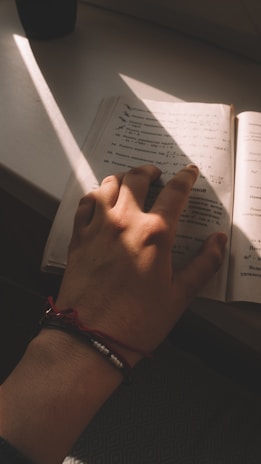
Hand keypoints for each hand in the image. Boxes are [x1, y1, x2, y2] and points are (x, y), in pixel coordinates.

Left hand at [56, 165, 226, 361]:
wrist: (91, 337)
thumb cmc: (137, 320)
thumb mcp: (179, 295)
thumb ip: (203, 264)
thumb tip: (218, 242)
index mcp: (155, 233)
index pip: (175, 193)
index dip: (185, 178)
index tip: (189, 172)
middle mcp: (125, 222)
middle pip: (137, 179)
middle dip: (150, 171)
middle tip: (157, 174)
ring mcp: (98, 227)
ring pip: (108, 185)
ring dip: (122, 178)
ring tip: (129, 183)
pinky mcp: (79, 237)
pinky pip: (85, 203)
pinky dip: (96, 195)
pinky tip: (101, 200)